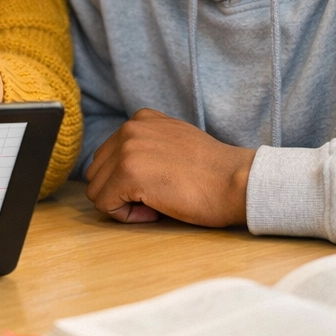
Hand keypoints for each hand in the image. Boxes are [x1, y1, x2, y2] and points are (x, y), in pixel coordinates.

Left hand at [85, 109, 255, 227]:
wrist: (238, 181)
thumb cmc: (212, 171)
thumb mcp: (173, 141)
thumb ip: (146, 146)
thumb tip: (119, 170)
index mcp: (139, 120)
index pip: (108, 156)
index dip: (127, 180)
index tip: (156, 187)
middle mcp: (128, 129)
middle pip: (98, 171)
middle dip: (119, 191)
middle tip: (154, 199)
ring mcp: (126, 149)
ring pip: (97, 188)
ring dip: (121, 203)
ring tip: (155, 204)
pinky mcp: (128, 173)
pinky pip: (104, 203)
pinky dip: (125, 215)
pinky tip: (154, 212)